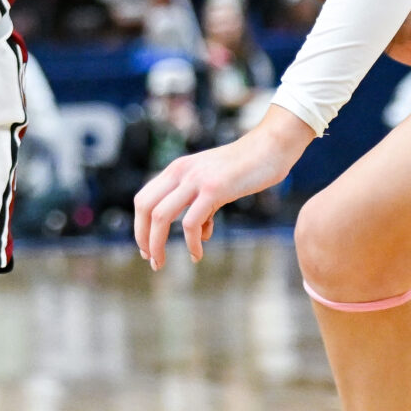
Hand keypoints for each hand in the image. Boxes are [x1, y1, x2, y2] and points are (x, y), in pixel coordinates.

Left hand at [132, 109, 314, 267]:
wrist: (270, 147)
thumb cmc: (245, 168)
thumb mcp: (214, 184)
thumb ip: (202, 205)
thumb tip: (200, 233)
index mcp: (177, 169)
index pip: (144, 199)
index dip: (140, 225)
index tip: (146, 248)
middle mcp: (180, 172)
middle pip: (145, 208)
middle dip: (143, 237)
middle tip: (150, 260)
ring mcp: (196, 179)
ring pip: (161, 217)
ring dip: (157, 244)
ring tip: (161, 263)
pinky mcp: (214, 189)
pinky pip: (191, 223)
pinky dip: (191, 244)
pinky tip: (197, 254)